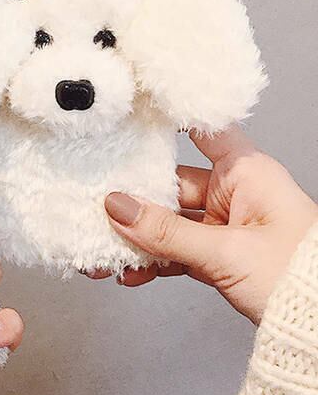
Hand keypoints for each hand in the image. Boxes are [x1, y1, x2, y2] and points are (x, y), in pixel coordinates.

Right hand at [94, 126, 317, 323]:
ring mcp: (225, 224)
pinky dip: (154, 262)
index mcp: (246, 173)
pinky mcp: (219, 255)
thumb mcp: (226, 252)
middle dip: (134, 201)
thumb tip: (117, 207)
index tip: (131, 116)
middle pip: (172, 183)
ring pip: (170, 222)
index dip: (171, 119)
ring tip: (106, 251)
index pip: (204, 130)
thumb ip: (167, 232)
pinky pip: (176, 250)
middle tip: (98, 206)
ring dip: (139, 238)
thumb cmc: (301, 278)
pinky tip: (132, 273)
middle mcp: (234, 192)